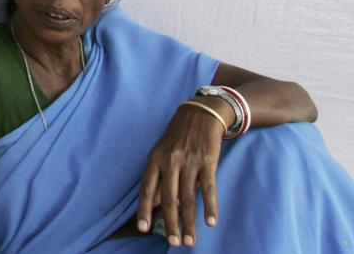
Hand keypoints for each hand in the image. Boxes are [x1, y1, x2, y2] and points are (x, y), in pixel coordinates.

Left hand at [135, 101, 227, 246]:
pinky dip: (210, 206)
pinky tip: (211, 221)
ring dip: (189, 222)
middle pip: (168, 199)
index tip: (142, 229)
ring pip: (188, 198)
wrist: (201, 113)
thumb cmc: (179, 136)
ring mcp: (189, 161)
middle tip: (174, 243)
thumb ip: (159, 177)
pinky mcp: (208, 161)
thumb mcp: (162, 152)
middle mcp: (170, 161)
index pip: (147, 189)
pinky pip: (208, 188)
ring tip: (190, 240)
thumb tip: (155, 204)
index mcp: (155, 159)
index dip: (144, 210)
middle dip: (170, 224)